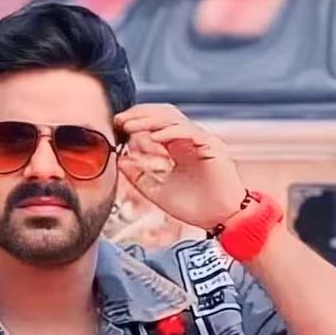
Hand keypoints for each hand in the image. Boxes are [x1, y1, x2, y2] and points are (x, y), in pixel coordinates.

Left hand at [115, 104, 245, 229]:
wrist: (219, 220)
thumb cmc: (194, 207)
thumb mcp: (157, 191)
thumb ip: (138, 176)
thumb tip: (119, 160)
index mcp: (178, 147)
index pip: (155, 124)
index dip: (136, 121)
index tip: (116, 125)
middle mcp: (189, 140)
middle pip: (162, 115)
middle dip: (139, 114)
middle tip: (119, 120)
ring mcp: (201, 141)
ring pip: (173, 120)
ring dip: (149, 121)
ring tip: (130, 126)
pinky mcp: (212, 146)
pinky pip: (188, 132)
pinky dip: (169, 132)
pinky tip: (152, 138)